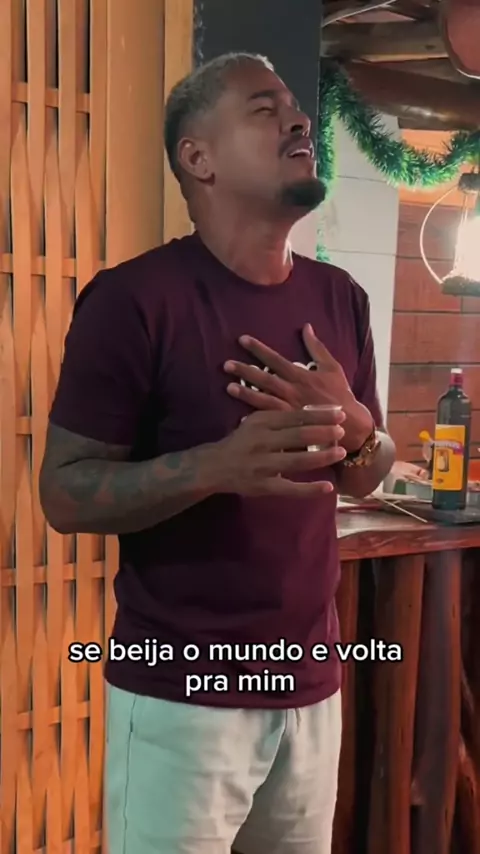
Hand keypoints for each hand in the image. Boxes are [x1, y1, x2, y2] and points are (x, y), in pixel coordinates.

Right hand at [210, 408, 346, 497]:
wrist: (214, 466)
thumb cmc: (240, 441)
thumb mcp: (256, 422)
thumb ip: (279, 418)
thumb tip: (312, 411)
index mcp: (261, 422)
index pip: (294, 416)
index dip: (319, 415)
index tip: (339, 414)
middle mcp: (262, 442)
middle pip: (298, 436)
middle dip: (323, 432)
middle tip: (343, 431)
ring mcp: (263, 466)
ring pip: (297, 461)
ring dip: (321, 457)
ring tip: (340, 452)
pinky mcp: (263, 486)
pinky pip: (290, 488)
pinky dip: (310, 489)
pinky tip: (328, 487)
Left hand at [224, 324, 372, 451]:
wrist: (350, 423)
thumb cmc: (340, 394)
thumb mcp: (332, 367)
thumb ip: (317, 348)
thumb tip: (306, 327)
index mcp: (301, 376)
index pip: (275, 359)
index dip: (258, 349)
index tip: (242, 340)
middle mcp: (293, 391)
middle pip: (265, 379)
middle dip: (245, 371)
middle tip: (226, 365)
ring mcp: (290, 409)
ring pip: (264, 400)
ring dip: (246, 394)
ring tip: (229, 387)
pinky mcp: (290, 425)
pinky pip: (271, 422)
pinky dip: (256, 420)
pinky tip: (239, 419)